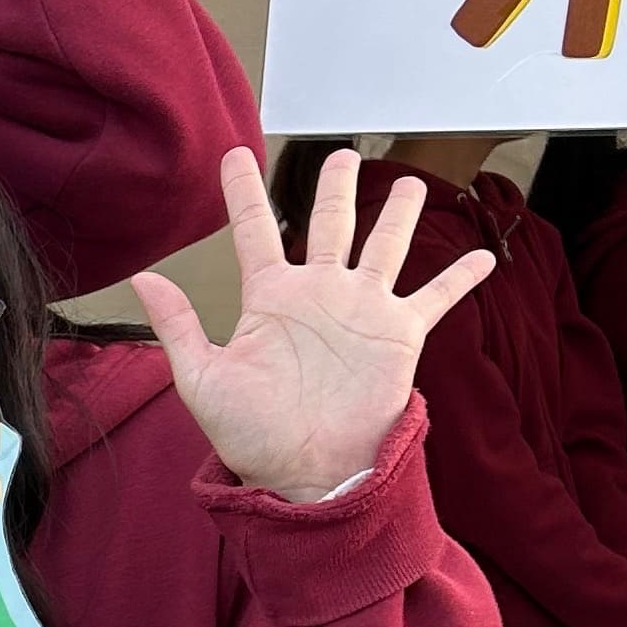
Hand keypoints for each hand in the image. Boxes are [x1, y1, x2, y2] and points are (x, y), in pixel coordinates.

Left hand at [129, 145, 494, 503]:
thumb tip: (142, 277)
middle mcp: (318, 293)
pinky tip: (484, 257)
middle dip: (336, 187)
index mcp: (269, 297)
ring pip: (385, 245)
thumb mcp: (202, 379)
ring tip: (411, 183)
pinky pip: (435, 298)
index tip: (235, 153)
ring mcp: (361, 310)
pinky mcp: (399, 334)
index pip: (255, 230)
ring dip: (398, 215)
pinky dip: (460, 277)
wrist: (307, 473)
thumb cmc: (250, 435)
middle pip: (330, 223)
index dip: (244, 191)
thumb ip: (177, 325)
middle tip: (342, 154)